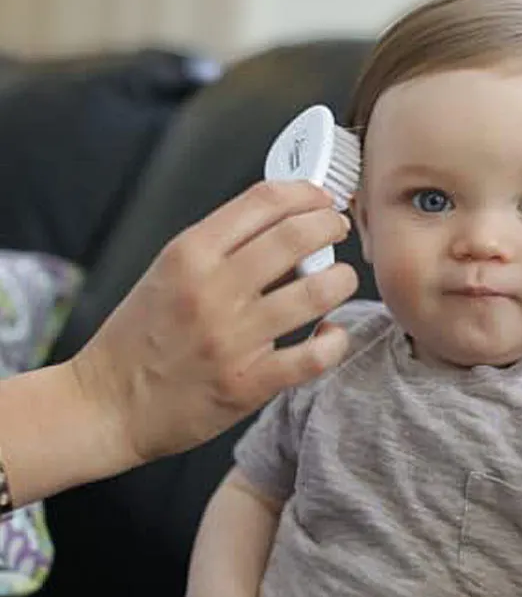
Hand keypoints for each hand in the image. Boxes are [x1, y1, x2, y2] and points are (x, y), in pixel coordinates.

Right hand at [69, 180, 358, 465]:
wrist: (106, 404)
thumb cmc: (141, 334)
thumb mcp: (171, 271)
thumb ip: (225, 246)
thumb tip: (290, 224)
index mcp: (191, 253)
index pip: (265, 200)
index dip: (306, 192)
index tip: (321, 198)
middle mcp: (212, 289)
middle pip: (298, 235)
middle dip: (331, 225)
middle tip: (337, 231)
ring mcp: (233, 337)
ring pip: (318, 291)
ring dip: (341, 279)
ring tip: (339, 280)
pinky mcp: (248, 383)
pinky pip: (315, 356)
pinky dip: (334, 340)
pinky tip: (329, 334)